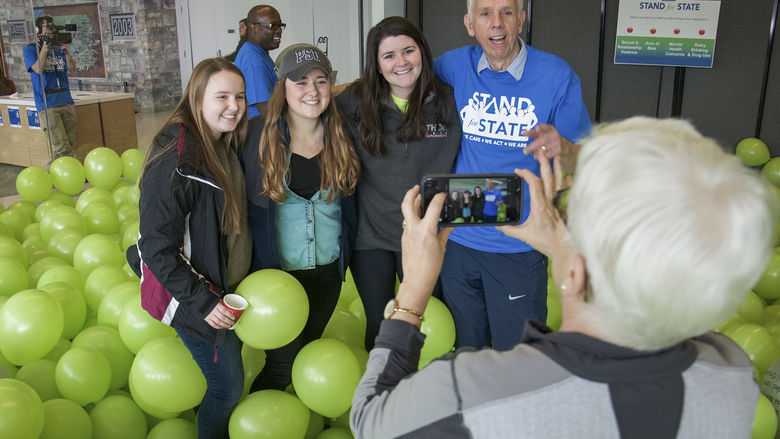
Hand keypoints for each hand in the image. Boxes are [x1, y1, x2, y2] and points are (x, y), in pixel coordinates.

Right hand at [204, 301, 236, 329]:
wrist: (200, 301)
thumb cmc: (210, 300)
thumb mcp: (217, 300)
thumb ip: (223, 304)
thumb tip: (229, 307)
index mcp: (217, 305)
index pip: (225, 311)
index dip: (230, 315)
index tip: (233, 317)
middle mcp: (213, 311)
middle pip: (223, 318)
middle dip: (229, 321)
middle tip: (232, 323)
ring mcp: (209, 315)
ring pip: (218, 322)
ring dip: (225, 325)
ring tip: (229, 326)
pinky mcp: (206, 319)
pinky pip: (213, 324)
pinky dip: (218, 327)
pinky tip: (221, 327)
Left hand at [394, 186, 451, 324]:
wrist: (417, 279)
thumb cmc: (431, 266)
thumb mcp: (442, 247)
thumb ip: (444, 232)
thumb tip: (449, 225)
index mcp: (426, 230)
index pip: (433, 207)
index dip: (438, 198)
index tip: (442, 194)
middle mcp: (414, 229)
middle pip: (407, 204)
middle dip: (411, 193)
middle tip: (417, 188)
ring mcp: (407, 233)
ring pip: (406, 213)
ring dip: (412, 204)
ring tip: (419, 200)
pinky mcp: (404, 238)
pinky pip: (408, 223)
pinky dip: (413, 217)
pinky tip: (421, 219)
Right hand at [497, 152, 567, 256]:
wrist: (563, 247)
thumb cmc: (545, 241)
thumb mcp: (524, 236)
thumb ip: (510, 230)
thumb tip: (498, 226)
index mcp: (540, 206)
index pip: (534, 183)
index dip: (526, 174)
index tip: (518, 171)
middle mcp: (550, 202)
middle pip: (548, 177)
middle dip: (543, 163)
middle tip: (540, 151)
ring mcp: (558, 204)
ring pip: (558, 182)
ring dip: (556, 168)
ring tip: (555, 157)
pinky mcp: (563, 207)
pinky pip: (566, 191)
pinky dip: (567, 182)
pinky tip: (568, 175)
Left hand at [523, 124, 579, 172]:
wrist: (566, 147)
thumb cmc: (552, 139)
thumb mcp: (546, 133)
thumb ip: (538, 131)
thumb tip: (532, 130)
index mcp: (550, 129)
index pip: (540, 129)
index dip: (534, 130)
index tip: (525, 132)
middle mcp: (554, 135)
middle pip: (541, 141)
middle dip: (532, 147)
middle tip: (524, 152)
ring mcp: (557, 142)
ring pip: (543, 149)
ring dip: (536, 153)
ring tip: (534, 155)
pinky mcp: (559, 150)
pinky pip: (548, 155)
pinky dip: (542, 157)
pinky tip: (539, 158)